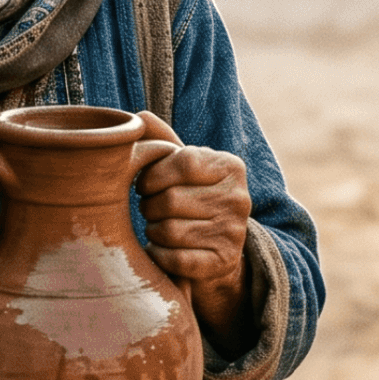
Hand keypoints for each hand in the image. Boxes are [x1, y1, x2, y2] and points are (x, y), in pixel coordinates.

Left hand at [136, 111, 255, 351]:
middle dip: (148, 206)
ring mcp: (233, 233)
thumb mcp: (183, 167)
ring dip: (152, 231)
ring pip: (169, 231)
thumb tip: (139, 117)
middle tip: (150, 209)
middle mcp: (239, 198)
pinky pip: (175, 259)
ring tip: (157, 227)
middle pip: (170, 200)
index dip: (152, 175)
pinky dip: (159, 255)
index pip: (182, 162)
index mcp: (231, 166)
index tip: (145, 184)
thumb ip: (162, 140)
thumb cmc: (192, 197)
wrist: (217, 248)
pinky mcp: (223, 262)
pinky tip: (160, 249)